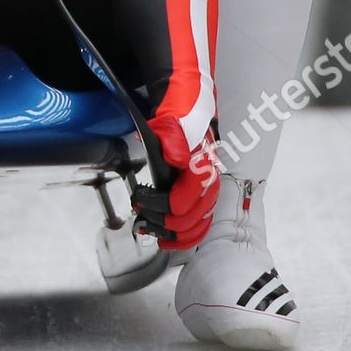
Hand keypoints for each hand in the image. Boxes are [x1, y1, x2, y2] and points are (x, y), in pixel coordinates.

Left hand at [131, 119, 219, 250]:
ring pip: (197, 229)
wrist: (190, 113)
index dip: (157, 206)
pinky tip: (167, 237)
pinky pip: (200, 226)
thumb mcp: (169, 125)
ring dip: (173, 236)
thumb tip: (177, 160)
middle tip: (142, 216)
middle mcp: (209, 184)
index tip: (140, 200)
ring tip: (151, 231)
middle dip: (161, 222)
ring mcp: (209, 193)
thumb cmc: (179, 120)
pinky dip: (185, 237)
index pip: (180, 203)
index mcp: (201, 169)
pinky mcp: (205, 198)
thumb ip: (173, 141)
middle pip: (188, 221)